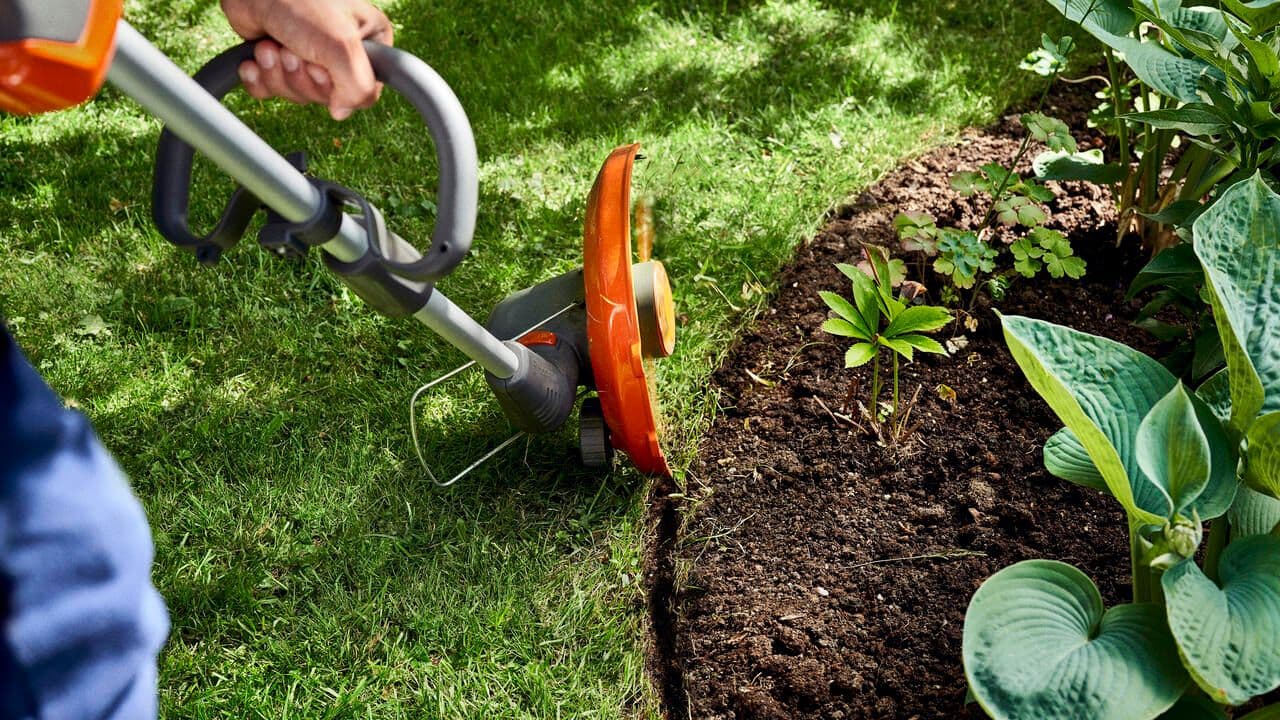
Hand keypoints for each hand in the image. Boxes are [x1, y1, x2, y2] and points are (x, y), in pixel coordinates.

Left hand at [220, 0, 393, 119]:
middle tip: (293, 51)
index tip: (323, 66)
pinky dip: (259, 78)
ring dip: (277, 75)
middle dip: (301, 78)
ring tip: (272, 47)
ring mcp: (308, 55)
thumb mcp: (342, 46)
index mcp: (368, 43)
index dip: (338, 89)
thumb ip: (358, 87)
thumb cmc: (300, 1)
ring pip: (297, 94)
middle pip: (326, 97)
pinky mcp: (277, 60)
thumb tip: (341, 112)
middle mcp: (341, 52)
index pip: (364, 93)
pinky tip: (255, 59)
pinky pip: (271, 91)